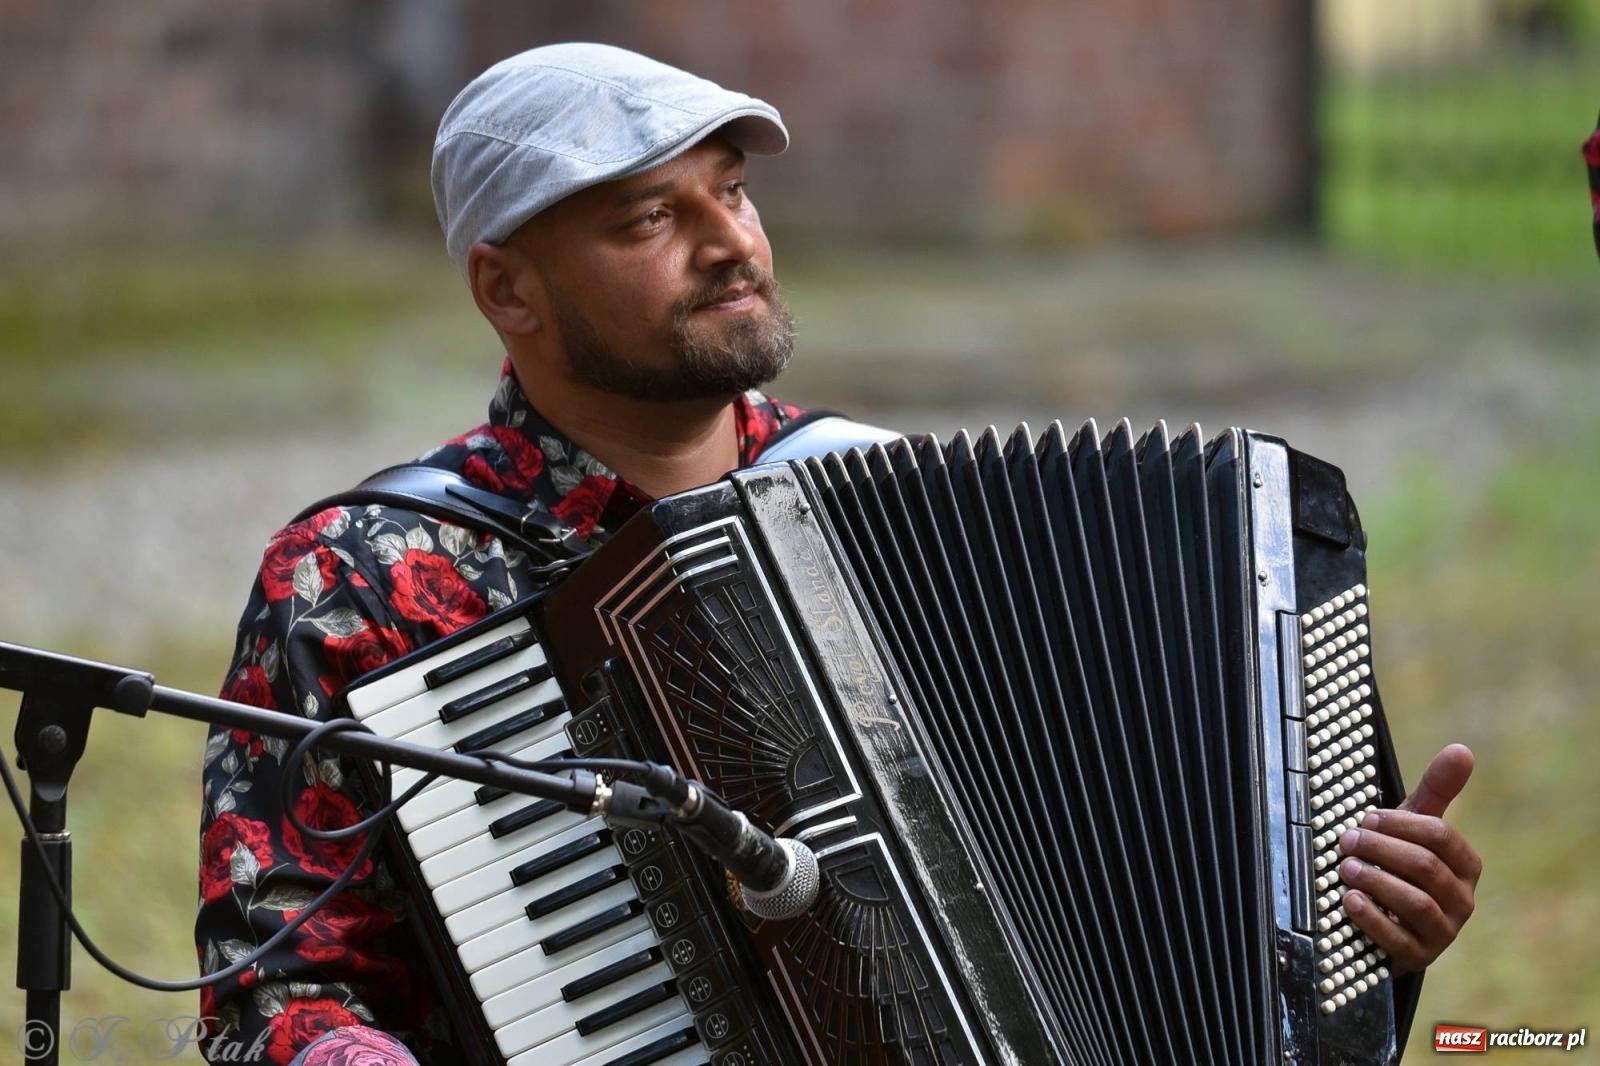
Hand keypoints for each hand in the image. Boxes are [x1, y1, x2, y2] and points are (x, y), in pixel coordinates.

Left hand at [1337, 743, 1480, 975]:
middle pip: (1426, 867)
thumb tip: (1462, 749)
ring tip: (1345, 867)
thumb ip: (1437, 791)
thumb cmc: (1399, 863)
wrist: (1387, 920)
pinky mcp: (1420, 957)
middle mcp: (1461, 900)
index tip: (1366, 817)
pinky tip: (1348, 900)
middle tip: (1347, 839)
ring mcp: (1443, 932)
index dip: (1400, 824)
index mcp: (1465, 865)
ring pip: (1416, 902)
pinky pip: (1399, 940)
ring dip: (1376, 880)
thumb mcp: (1414, 827)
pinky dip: (1372, 918)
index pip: (1441, 837)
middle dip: (1382, 849)